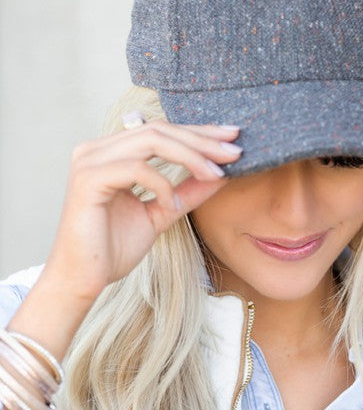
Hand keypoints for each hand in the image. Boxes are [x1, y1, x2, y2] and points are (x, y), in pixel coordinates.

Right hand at [41, 120, 241, 303]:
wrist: (82, 280)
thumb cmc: (113, 249)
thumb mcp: (162, 213)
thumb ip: (187, 192)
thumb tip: (221, 175)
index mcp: (111, 152)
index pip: (161, 130)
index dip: (198, 132)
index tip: (232, 138)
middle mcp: (97, 149)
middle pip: (159, 129)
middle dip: (201, 139)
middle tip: (233, 151)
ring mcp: (90, 161)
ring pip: (151, 141)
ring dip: (190, 155)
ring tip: (215, 173)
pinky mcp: (88, 179)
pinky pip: (136, 168)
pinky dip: (161, 183)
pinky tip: (172, 203)